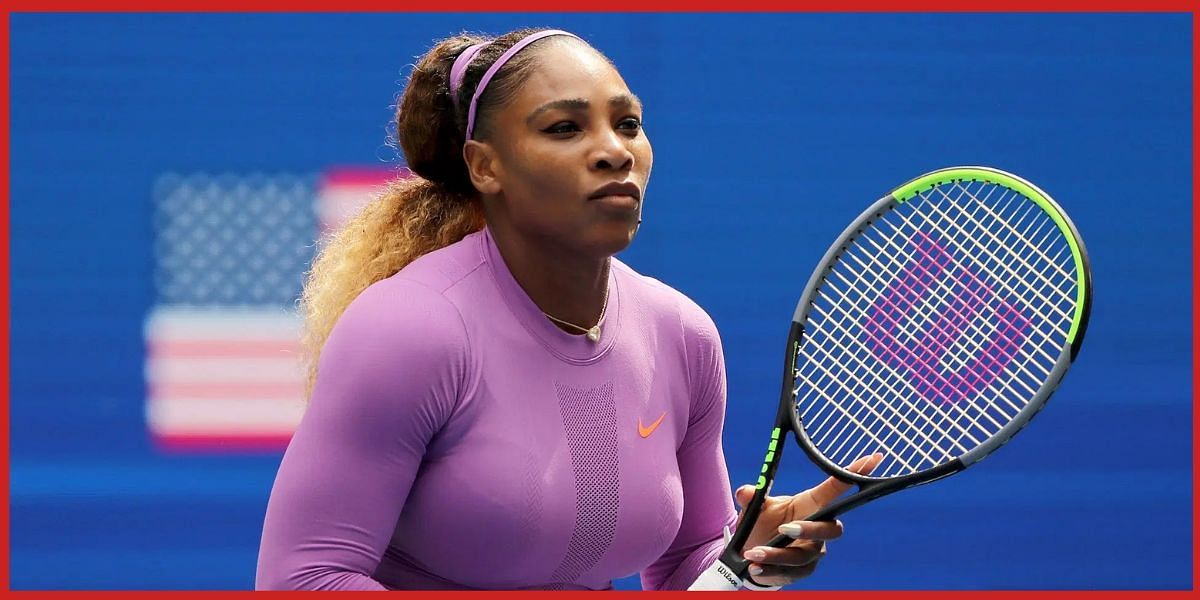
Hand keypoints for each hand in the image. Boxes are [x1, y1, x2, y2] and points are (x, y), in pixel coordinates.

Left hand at [732, 452, 882, 587]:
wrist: (751, 553)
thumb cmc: (762, 523)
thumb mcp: (756, 508)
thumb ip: (752, 498)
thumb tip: (745, 492)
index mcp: (811, 505)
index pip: (836, 489)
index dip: (854, 474)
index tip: (873, 458)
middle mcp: (818, 528)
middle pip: (829, 530)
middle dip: (810, 529)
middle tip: (784, 529)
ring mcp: (811, 552)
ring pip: (803, 557)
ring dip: (777, 555)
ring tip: (753, 554)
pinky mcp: (800, 572)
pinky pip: (790, 574)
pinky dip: (770, 570)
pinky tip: (754, 568)